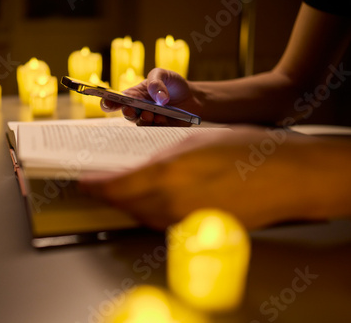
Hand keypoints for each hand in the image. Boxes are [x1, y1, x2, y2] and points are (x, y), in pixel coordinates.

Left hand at [79, 126, 349, 229]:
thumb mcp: (196, 139)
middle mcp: (171, 201)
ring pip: (143, 217)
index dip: (95, 185)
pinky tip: (151, 203)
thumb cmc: (245, 149)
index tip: (83, 182)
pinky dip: (149, 214)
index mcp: (167, 173)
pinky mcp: (200, 229)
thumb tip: (143, 165)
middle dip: (109, 196)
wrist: (285, 175)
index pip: (116, 186)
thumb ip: (163, 156)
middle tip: (99, 185)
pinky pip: (164, 224)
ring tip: (122, 192)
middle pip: (126, 205)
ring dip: (128, 206)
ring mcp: (186, 220)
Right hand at [101, 68, 202, 125]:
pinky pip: (155, 130)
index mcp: (134, 95)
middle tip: (130, 109)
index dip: (108, 102)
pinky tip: (163, 118)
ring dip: (143, 119)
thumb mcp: (163, 74)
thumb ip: (156, 82)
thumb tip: (159, 99)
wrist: (192, 97)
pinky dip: (157, 124)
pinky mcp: (161, 129)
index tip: (107, 103)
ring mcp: (149, 120)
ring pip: (139, 124)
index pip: (117, 100)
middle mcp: (138, 109)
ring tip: (151, 113)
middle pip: (126, 114)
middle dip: (126, 112)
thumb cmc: (173, 84)